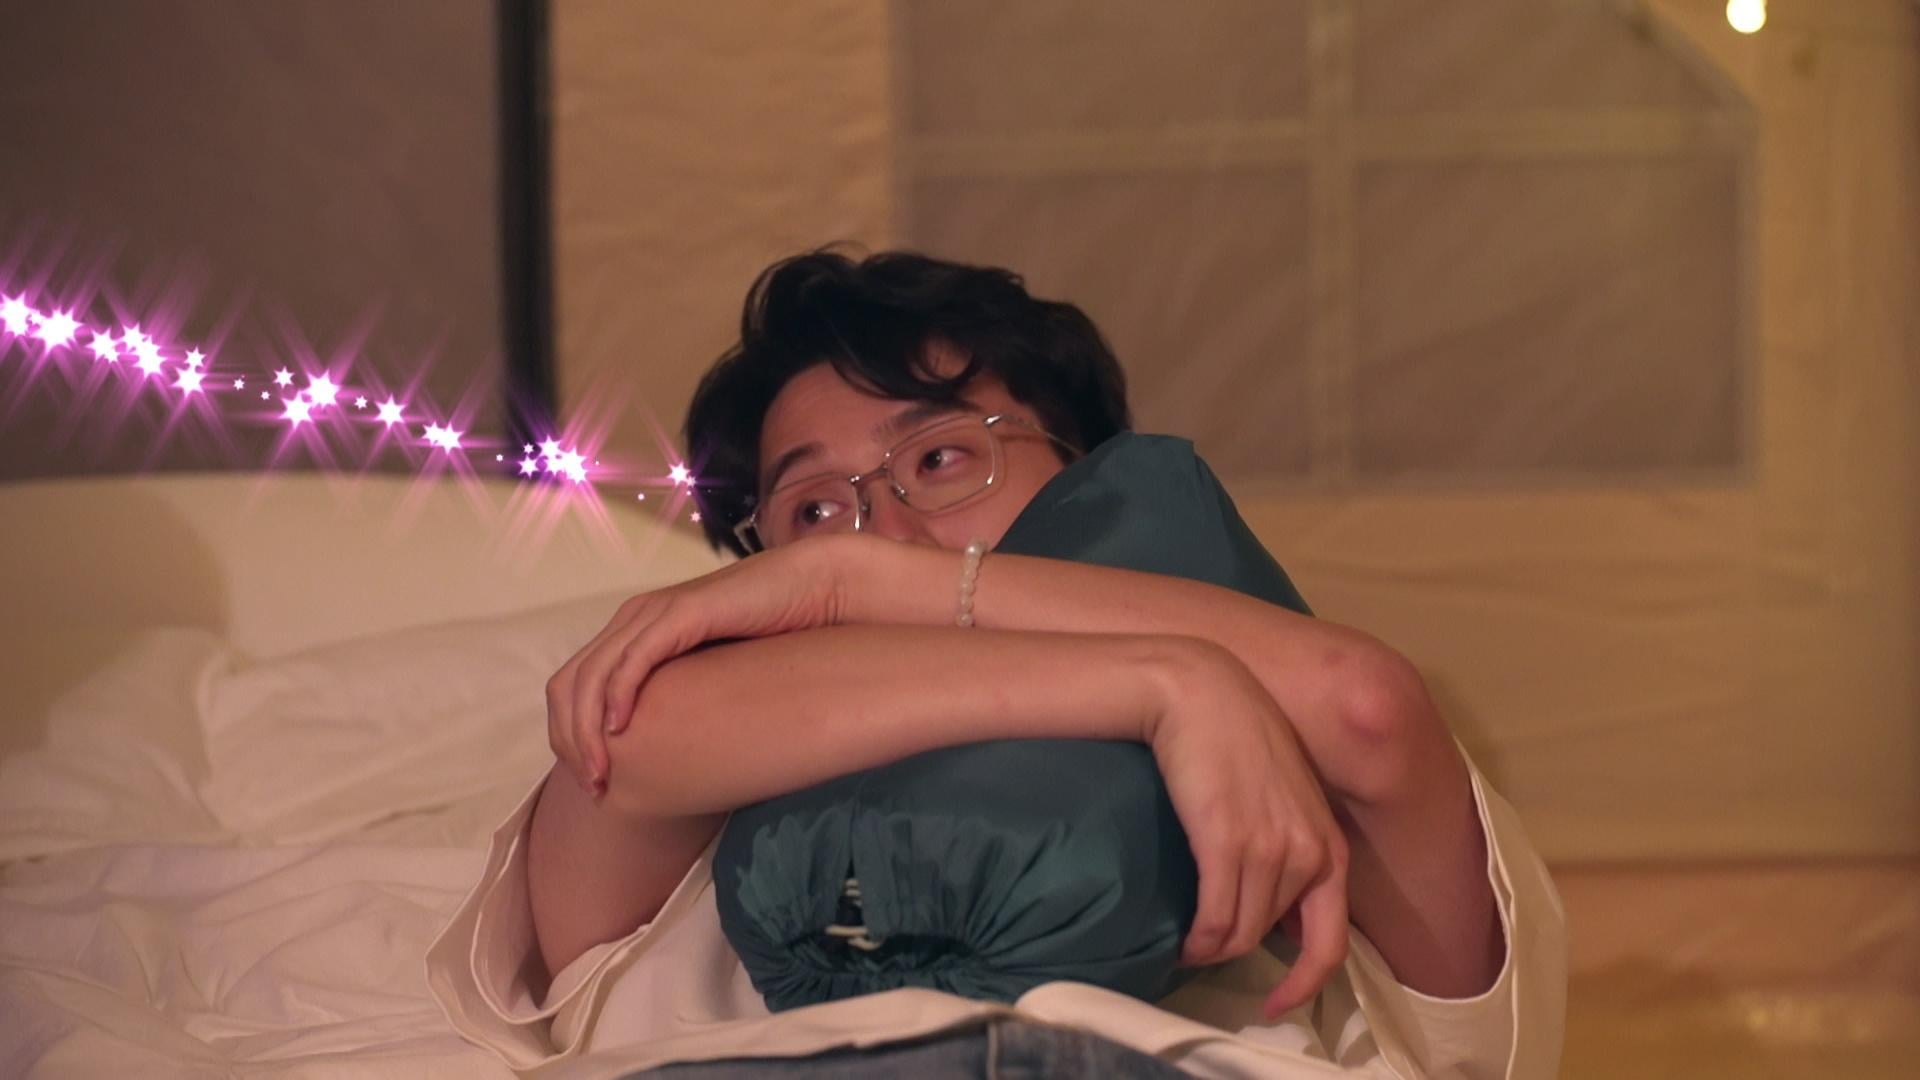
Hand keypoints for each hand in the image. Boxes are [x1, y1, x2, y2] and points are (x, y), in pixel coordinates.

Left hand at [544, 534, 845, 794]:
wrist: (812, 590)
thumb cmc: (769, 639)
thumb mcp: (709, 677)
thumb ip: (679, 700)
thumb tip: (662, 754)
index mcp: (633, 632)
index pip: (571, 687)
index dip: (569, 736)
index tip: (592, 782)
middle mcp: (633, 619)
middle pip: (568, 685)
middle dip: (569, 741)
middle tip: (593, 786)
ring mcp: (654, 613)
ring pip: (591, 676)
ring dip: (587, 730)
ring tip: (601, 772)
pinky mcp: (682, 613)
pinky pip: (633, 658)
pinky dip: (617, 694)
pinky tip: (620, 728)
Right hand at [1147, 637, 1350, 1020]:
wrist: (1199, 690)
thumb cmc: (1234, 733)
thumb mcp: (1283, 792)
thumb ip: (1289, 843)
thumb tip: (1268, 900)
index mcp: (1328, 845)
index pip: (1330, 940)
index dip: (1305, 982)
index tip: (1278, 1001)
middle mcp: (1308, 853)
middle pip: (1271, 939)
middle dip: (1237, 957)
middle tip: (1205, 956)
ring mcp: (1269, 849)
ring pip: (1239, 935)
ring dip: (1210, 949)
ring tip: (1186, 945)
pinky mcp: (1226, 843)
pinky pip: (1215, 920)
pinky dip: (1196, 941)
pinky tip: (1181, 940)